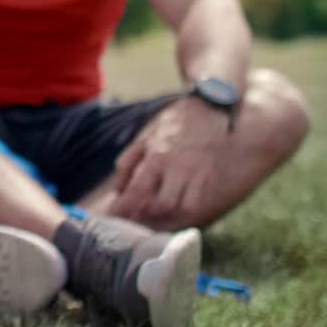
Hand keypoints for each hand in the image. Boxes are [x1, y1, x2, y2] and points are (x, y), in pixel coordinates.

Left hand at [110, 97, 228, 221]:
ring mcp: (196, 174)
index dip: (124, 208)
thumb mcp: (146, 136)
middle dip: (146, 215)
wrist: (212, 110)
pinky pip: (195, 203)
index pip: (137, 190)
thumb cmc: (175, 123)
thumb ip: (130, 161)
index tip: (114, 215)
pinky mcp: (209, 177)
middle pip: (161, 205)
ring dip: (164, 215)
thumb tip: (118, 188)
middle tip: (134, 216)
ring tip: (151, 213)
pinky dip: (182, 211)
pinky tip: (171, 207)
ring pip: (181, 208)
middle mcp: (177, 169)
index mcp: (156, 157)